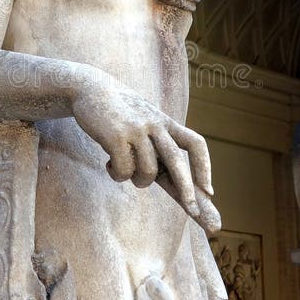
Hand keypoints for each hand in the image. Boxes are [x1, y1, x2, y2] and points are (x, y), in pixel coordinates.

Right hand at [71, 82, 218, 233]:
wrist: (91, 89)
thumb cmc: (120, 114)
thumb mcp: (144, 124)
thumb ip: (158, 147)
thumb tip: (176, 183)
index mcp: (166, 123)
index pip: (195, 144)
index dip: (204, 167)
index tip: (209, 192)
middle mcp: (155, 125)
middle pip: (177, 161)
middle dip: (186, 189)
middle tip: (193, 210)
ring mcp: (136, 130)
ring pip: (147, 172)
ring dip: (138, 181)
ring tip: (124, 171)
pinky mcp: (116, 136)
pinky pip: (124, 171)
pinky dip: (118, 175)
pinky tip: (109, 165)